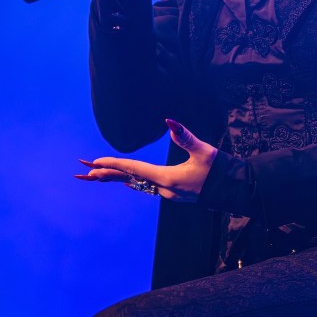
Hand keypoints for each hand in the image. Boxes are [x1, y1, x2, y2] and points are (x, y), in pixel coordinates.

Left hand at [75, 119, 216, 201]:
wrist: (235, 191)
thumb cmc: (220, 170)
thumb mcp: (204, 151)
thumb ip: (186, 137)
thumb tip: (169, 122)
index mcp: (168, 179)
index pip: (135, 170)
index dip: (114, 164)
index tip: (94, 163)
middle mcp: (164, 190)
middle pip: (129, 180)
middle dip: (105, 175)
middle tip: (82, 171)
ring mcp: (168, 194)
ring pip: (135, 184)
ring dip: (116, 179)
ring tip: (96, 175)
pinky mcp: (173, 194)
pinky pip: (145, 187)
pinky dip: (131, 181)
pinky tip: (126, 181)